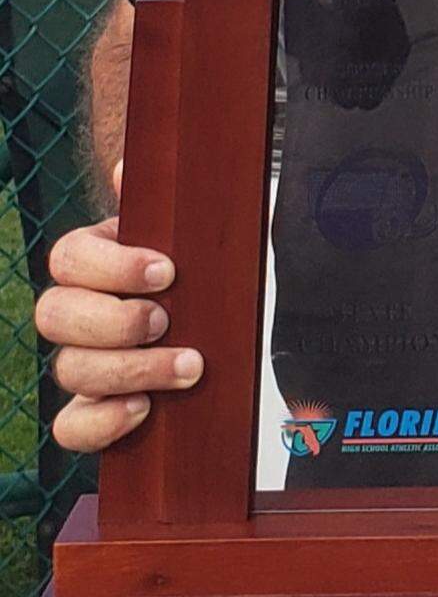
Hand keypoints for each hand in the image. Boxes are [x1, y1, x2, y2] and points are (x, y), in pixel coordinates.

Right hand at [34, 163, 202, 452]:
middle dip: (114, 321)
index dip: (112, 266)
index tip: (167, 271)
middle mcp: (77, 311)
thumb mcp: (197, 230)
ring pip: (68, 370)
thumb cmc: (206, 274)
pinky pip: (71, 427)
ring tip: (187, 367)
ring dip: (128, 370)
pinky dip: (101, 422)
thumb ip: (167, 199)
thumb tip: (125, 169)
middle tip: (167, 320)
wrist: (226, 326)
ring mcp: (83, 362)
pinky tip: (144, 410)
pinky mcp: (95, 410)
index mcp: (94, 260)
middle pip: (53, 315)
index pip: (68, 258)